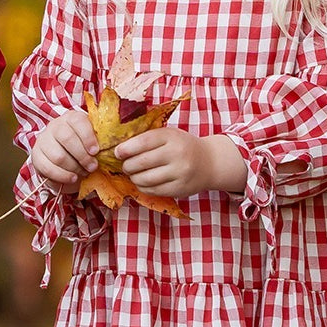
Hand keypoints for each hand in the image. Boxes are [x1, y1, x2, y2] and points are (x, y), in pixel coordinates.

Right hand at [31, 109, 98, 191]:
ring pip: (58, 155)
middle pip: (67, 139)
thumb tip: (112, 151)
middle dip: (82, 156)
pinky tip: (72, 178)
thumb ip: (100, 143)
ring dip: (73, 168)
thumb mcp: (93, 141)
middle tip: (93, 167)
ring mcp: (44, 140)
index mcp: (71, 118)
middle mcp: (55, 126)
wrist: (65, 157)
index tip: (95, 151)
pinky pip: (47, 167)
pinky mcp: (36, 156)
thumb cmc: (84, 148)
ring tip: (83, 173)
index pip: (78, 121)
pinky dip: (62, 176)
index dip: (88, 137)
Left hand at [115, 129, 246, 197]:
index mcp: (171, 137)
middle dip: (127, 165)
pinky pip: (153, 190)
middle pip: (141, 162)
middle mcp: (177, 154)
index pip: (143, 142)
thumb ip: (148, 138)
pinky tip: (143, 182)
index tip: (117, 153)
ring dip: (134, 178)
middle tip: (125, 165)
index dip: (126, 149)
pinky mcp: (179, 188)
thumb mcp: (169, 135)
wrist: (209, 162)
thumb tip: (119, 148)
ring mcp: (179, 173)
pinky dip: (143, 187)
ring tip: (133, 174)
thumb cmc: (182, 146)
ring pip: (145, 179)